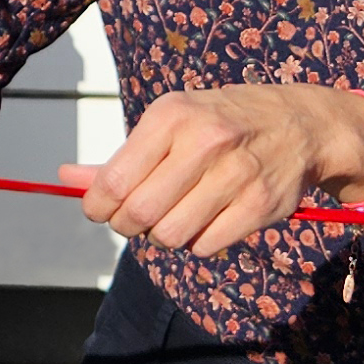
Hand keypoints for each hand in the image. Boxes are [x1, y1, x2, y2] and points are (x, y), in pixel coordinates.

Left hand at [55, 83, 363, 256]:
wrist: (298, 123)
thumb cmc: (219, 122)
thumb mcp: (168, 123)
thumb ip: (119, 156)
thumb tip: (65, 178)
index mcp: (172, 116)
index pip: (114, 182)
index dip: (98, 207)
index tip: (100, 210)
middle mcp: (205, 142)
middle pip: (140, 214)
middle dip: (127, 225)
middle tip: (135, 219)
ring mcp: (236, 175)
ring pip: (171, 236)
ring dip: (162, 236)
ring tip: (173, 216)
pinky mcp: (260, 206)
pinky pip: (205, 247)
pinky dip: (196, 242)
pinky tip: (205, 219)